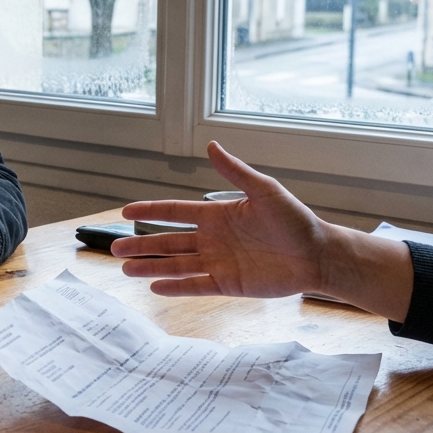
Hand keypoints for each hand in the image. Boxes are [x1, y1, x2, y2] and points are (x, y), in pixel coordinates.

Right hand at [113, 141, 413, 319]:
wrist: (317, 255)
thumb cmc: (295, 220)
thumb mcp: (264, 190)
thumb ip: (234, 172)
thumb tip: (211, 145)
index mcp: (217, 215)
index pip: (175, 213)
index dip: (151, 211)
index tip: (126, 211)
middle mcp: (212, 239)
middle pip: (168, 242)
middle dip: (141, 244)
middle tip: (114, 247)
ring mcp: (218, 263)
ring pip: (176, 265)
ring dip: (151, 267)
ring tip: (125, 269)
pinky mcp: (228, 284)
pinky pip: (195, 286)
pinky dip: (175, 287)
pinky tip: (154, 287)